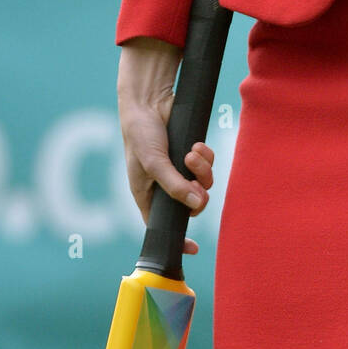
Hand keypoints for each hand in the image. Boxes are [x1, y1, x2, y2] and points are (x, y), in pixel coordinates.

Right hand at [118, 38, 214, 256]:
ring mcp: (179, 169)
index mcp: (148, 195)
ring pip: (202, 183)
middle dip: (196, 192)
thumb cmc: (140, 133)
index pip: (162, 226)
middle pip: (191, 204)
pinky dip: (206, 157)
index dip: (177, 239)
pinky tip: (197, 145)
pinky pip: (207, 164)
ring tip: (193, 153)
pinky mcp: (190, 153)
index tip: (193, 249)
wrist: (148, 100)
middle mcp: (165, 185)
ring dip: (202, 170)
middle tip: (194, 177)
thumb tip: (197, 205)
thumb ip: (174, 185)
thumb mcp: (153, 163)